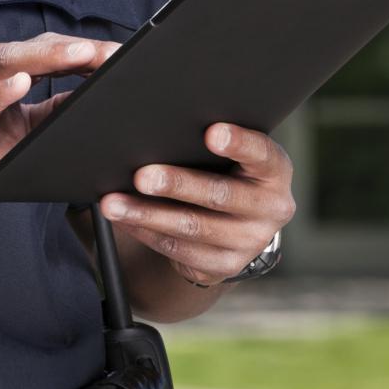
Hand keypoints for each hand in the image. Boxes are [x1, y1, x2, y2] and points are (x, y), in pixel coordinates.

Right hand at [0, 33, 115, 202]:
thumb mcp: (17, 129)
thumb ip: (50, 111)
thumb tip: (91, 102)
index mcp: (8, 72)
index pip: (57, 54)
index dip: (93, 53)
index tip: (130, 55)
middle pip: (40, 50)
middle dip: (80, 49)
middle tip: (117, 50)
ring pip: (10, 63)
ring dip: (46, 56)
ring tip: (79, 52)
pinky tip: (19, 84)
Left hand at [98, 123, 295, 286]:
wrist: (241, 224)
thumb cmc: (227, 171)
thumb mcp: (234, 153)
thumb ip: (210, 137)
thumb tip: (153, 122)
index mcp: (275, 171)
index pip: (262, 154)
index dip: (239, 143)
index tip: (212, 133)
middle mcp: (271, 208)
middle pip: (220, 195)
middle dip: (177, 184)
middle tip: (142, 176)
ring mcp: (249, 242)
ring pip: (192, 227)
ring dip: (147, 214)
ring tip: (113, 203)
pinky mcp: (224, 265)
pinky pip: (178, 249)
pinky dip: (146, 232)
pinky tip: (123, 219)